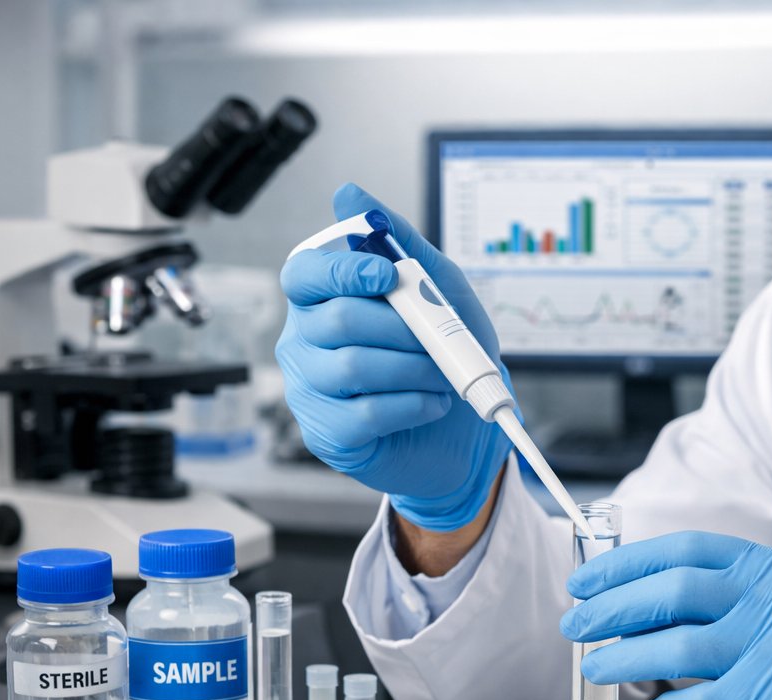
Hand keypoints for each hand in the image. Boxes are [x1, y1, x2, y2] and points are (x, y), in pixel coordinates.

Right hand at [275, 182, 510, 530]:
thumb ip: (400, 242)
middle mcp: (304, 343)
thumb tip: (349, 193)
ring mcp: (311, 391)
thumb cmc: (444, 355)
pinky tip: (432, 402)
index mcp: (322, 301)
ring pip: (352, 366)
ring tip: (442, 373)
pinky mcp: (329, 434)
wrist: (468, 430)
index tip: (386, 275)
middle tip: (438, 337)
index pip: (304, 274)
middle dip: (402, 327)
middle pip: (338, 320)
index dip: (342, 270)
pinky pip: (365, 412)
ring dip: (413, 367)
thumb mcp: (440, 289)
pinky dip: (412, 404)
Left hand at [560, 532, 771, 699]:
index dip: (631, 563)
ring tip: (596, 668)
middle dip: (613, 606)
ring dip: (624, 657)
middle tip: (578, 623)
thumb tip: (657, 607)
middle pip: (675, 591)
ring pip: (677, 647)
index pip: (691, 550)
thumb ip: (742, 599)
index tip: (591, 581)